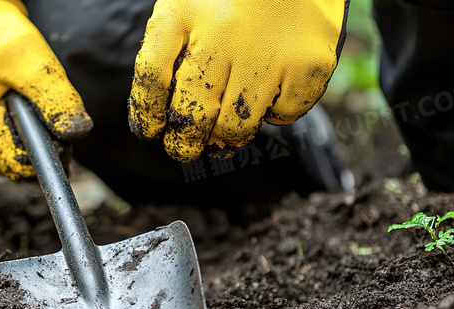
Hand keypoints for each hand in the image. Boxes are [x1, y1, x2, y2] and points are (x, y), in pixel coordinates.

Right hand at [0, 0, 91, 179]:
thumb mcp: (27, 56)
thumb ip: (55, 97)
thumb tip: (76, 134)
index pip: (23, 166)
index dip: (49, 147)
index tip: (53, 118)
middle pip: (15, 165)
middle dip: (34, 138)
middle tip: (31, 99)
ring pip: (6, 160)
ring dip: (20, 135)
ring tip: (12, 97)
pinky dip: (8, 133)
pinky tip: (1, 105)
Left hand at [128, 0, 348, 160]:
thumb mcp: (191, 3)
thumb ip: (173, 47)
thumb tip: (165, 116)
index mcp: (183, 10)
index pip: (152, 78)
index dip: (146, 114)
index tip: (150, 131)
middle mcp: (222, 31)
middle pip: (192, 113)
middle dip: (183, 142)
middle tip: (182, 150)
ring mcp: (266, 50)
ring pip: (236, 125)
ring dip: (226, 137)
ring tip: (222, 134)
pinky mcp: (307, 63)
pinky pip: (282, 114)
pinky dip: (274, 114)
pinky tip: (269, 95)